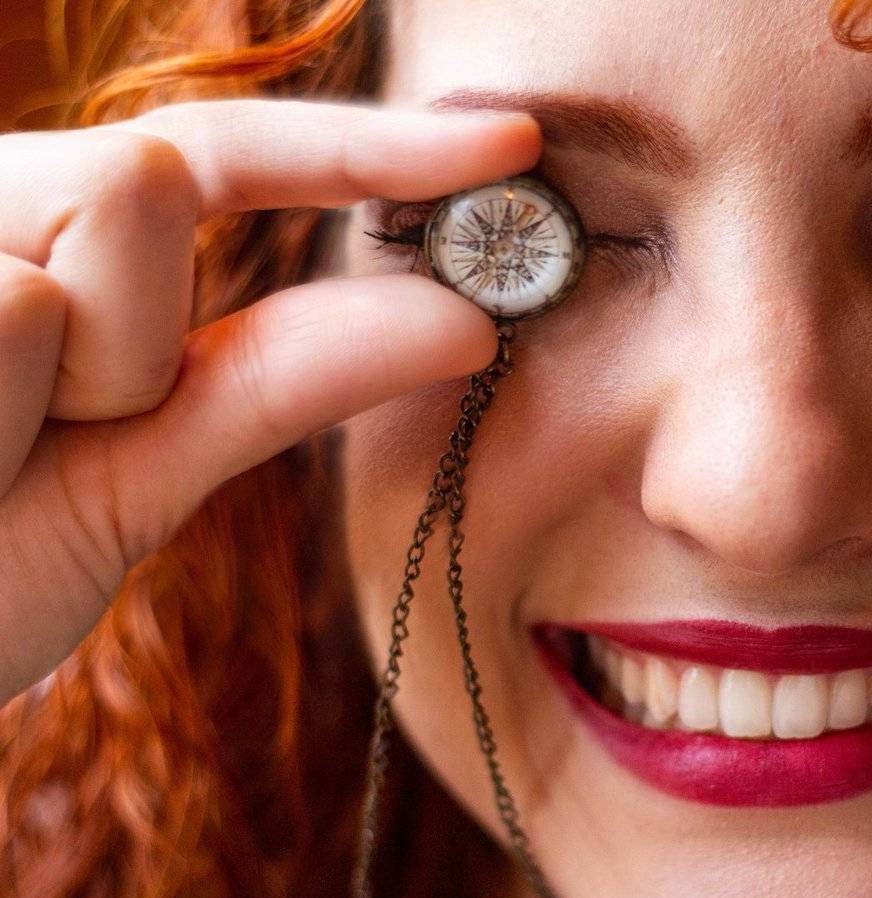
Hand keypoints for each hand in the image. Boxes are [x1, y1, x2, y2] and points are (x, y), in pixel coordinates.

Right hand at [0, 98, 540, 705]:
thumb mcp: (136, 472)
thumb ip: (277, 381)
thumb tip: (463, 325)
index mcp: (48, 243)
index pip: (218, 152)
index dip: (365, 142)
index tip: (513, 145)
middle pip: (147, 184)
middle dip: (129, 340)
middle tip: (27, 443)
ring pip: (66, 274)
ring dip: (44, 403)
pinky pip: (9, 318)